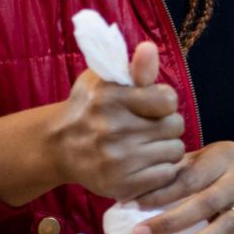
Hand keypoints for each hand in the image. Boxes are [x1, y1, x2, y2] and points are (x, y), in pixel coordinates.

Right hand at [45, 41, 185, 201]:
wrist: (58, 146)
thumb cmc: (89, 108)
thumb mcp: (106, 81)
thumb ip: (135, 68)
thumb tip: (149, 48)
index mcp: (110, 99)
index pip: (168, 100)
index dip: (163, 103)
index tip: (150, 106)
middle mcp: (112, 130)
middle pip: (175, 126)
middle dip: (166, 125)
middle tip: (148, 127)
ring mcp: (117, 160)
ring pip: (174, 151)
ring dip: (165, 148)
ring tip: (146, 145)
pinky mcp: (120, 185)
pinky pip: (166, 175)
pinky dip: (160, 170)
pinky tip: (144, 163)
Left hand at [131, 142, 233, 233]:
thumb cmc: (227, 171)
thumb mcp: (208, 158)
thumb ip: (179, 169)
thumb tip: (135, 185)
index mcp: (225, 158)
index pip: (188, 178)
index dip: (160, 194)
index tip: (130, 206)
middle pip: (204, 203)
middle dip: (170, 221)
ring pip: (226, 227)